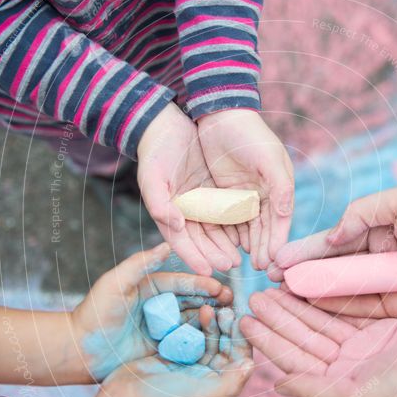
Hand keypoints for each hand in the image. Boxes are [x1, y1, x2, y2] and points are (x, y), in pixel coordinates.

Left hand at [71, 243, 232, 380]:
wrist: (79, 352)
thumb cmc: (94, 315)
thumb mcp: (115, 283)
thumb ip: (140, 263)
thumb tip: (167, 244)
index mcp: (152, 287)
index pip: (183, 283)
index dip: (203, 285)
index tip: (221, 287)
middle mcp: (161, 306)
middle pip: (194, 301)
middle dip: (215, 302)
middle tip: (234, 305)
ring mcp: (163, 328)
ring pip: (195, 322)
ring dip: (213, 322)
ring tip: (231, 323)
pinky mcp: (163, 349)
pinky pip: (187, 344)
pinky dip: (203, 342)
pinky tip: (217, 344)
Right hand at [103, 304, 252, 396]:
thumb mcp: (204, 396)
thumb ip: (231, 381)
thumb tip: (251, 364)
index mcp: (219, 389)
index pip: (239, 359)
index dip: (242, 339)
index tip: (240, 319)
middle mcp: (207, 378)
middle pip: (225, 346)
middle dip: (227, 327)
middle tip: (225, 309)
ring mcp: (189, 366)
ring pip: (208, 338)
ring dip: (211, 323)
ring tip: (209, 308)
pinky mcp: (172, 356)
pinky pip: (189, 335)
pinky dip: (194, 323)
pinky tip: (196, 310)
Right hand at [137, 103, 241, 273]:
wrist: (166, 126)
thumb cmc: (155, 151)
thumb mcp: (152, 176)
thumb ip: (159, 203)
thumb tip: (177, 225)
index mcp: (166, 212)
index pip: (181, 241)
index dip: (194, 257)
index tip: (208, 270)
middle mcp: (182, 212)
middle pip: (200, 240)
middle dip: (214, 254)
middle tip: (231, 265)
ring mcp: (197, 202)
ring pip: (213, 229)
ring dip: (225, 244)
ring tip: (240, 256)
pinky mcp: (210, 192)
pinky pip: (223, 212)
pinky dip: (232, 224)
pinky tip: (245, 234)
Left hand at [197, 110, 293, 269]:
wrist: (219, 115)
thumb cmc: (249, 134)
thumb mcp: (268, 158)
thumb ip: (280, 186)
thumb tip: (287, 213)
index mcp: (279, 186)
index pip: (280, 220)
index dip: (277, 240)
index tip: (274, 259)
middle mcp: (264, 194)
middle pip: (264, 228)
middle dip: (263, 247)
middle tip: (261, 267)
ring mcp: (244, 195)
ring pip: (248, 227)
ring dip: (249, 244)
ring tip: (246, 262)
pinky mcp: (226, 194)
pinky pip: (229, 219)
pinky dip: (231, 233)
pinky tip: (230, 247)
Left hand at [240, 287, 396, 396]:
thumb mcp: (357, 396)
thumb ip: (315, 390)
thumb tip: (276, 386)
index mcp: (340, 387)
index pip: (295, 361)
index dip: (269, 342)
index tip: (245, 323)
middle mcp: (349, 367)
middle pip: (304, 338)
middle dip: (278, 318)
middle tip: (252, 297)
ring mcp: (365, 345)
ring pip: (321, 320)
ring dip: (297, 305)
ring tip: (271, 287)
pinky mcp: (382, 324)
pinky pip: (346, 306)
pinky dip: (325, 295)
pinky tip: (306, 282)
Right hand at [268, 185, 396, 316]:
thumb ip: (360, 213)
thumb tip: (330, 237)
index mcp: (376, 231)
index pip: (332, 242)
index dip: (304, 250)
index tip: (277, 258)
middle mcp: (376, 259)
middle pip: (331, 268)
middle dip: (301, 273)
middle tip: (270, 281)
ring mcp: (385, 285)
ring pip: (341, 290)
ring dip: (312, 292)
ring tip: (282, 295)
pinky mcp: (396, 310)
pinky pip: (360, 310)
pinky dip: (336, 307)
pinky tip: (312, 305)